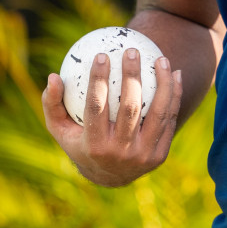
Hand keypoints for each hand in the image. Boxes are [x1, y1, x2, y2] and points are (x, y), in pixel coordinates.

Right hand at [41, 48, 182, 187]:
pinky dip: (174, 95)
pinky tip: (175, 73)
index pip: (96, 106)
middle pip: (130, 108)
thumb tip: (53, 76)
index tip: (102, 54)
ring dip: (162, 83)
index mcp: (94, 146)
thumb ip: (52, 103)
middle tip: (131, 51)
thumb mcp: (59, 128)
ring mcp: (143, 155)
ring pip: (157, 114)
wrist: (109, 176)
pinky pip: (170, 120)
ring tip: (161, 59)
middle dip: (132, 76)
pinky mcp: (160, 155)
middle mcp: (120, 152)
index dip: (98, 79)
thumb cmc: (80, 142)